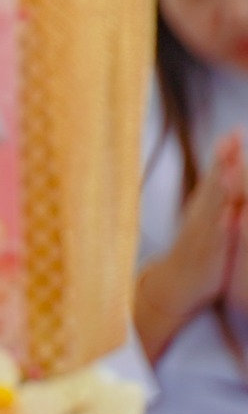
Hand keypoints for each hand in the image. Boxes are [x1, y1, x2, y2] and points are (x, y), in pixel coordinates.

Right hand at [151, 134, 245, 326]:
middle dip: (222, 163)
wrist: (178, 282)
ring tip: (229, 171)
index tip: (235, 131)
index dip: (225, 153)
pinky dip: (222, 229)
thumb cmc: (200, 246)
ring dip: (221, 191)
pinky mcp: (207, 255)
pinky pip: (216, 240)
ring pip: (213, 209)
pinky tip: (228, 217)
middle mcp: (203, 215)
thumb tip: (230, 164)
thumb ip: (219, 190)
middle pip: (215, 185)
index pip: (218, 174)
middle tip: (230, 139)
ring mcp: (203, 234)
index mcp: (207, 204)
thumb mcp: (209, 215)